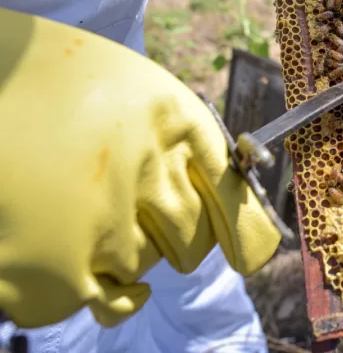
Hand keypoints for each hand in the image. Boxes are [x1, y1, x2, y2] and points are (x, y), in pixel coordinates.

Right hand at [0, 9, 280, 328]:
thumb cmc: (49, 80)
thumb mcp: (130, 88)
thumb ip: (175, 137)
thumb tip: (223, 189)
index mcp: (172, 121)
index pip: (231, 190)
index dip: (246, 227)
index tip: (253, 251)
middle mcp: (148, 172)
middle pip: (195, 236)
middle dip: (178, 233)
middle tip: (138, 213)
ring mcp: (105, 224)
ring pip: (151, 264)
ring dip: (126, 249)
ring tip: (83, 212)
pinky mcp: (58, 269)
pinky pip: (112, 301)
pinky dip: (104, 292)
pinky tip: (85, 269)